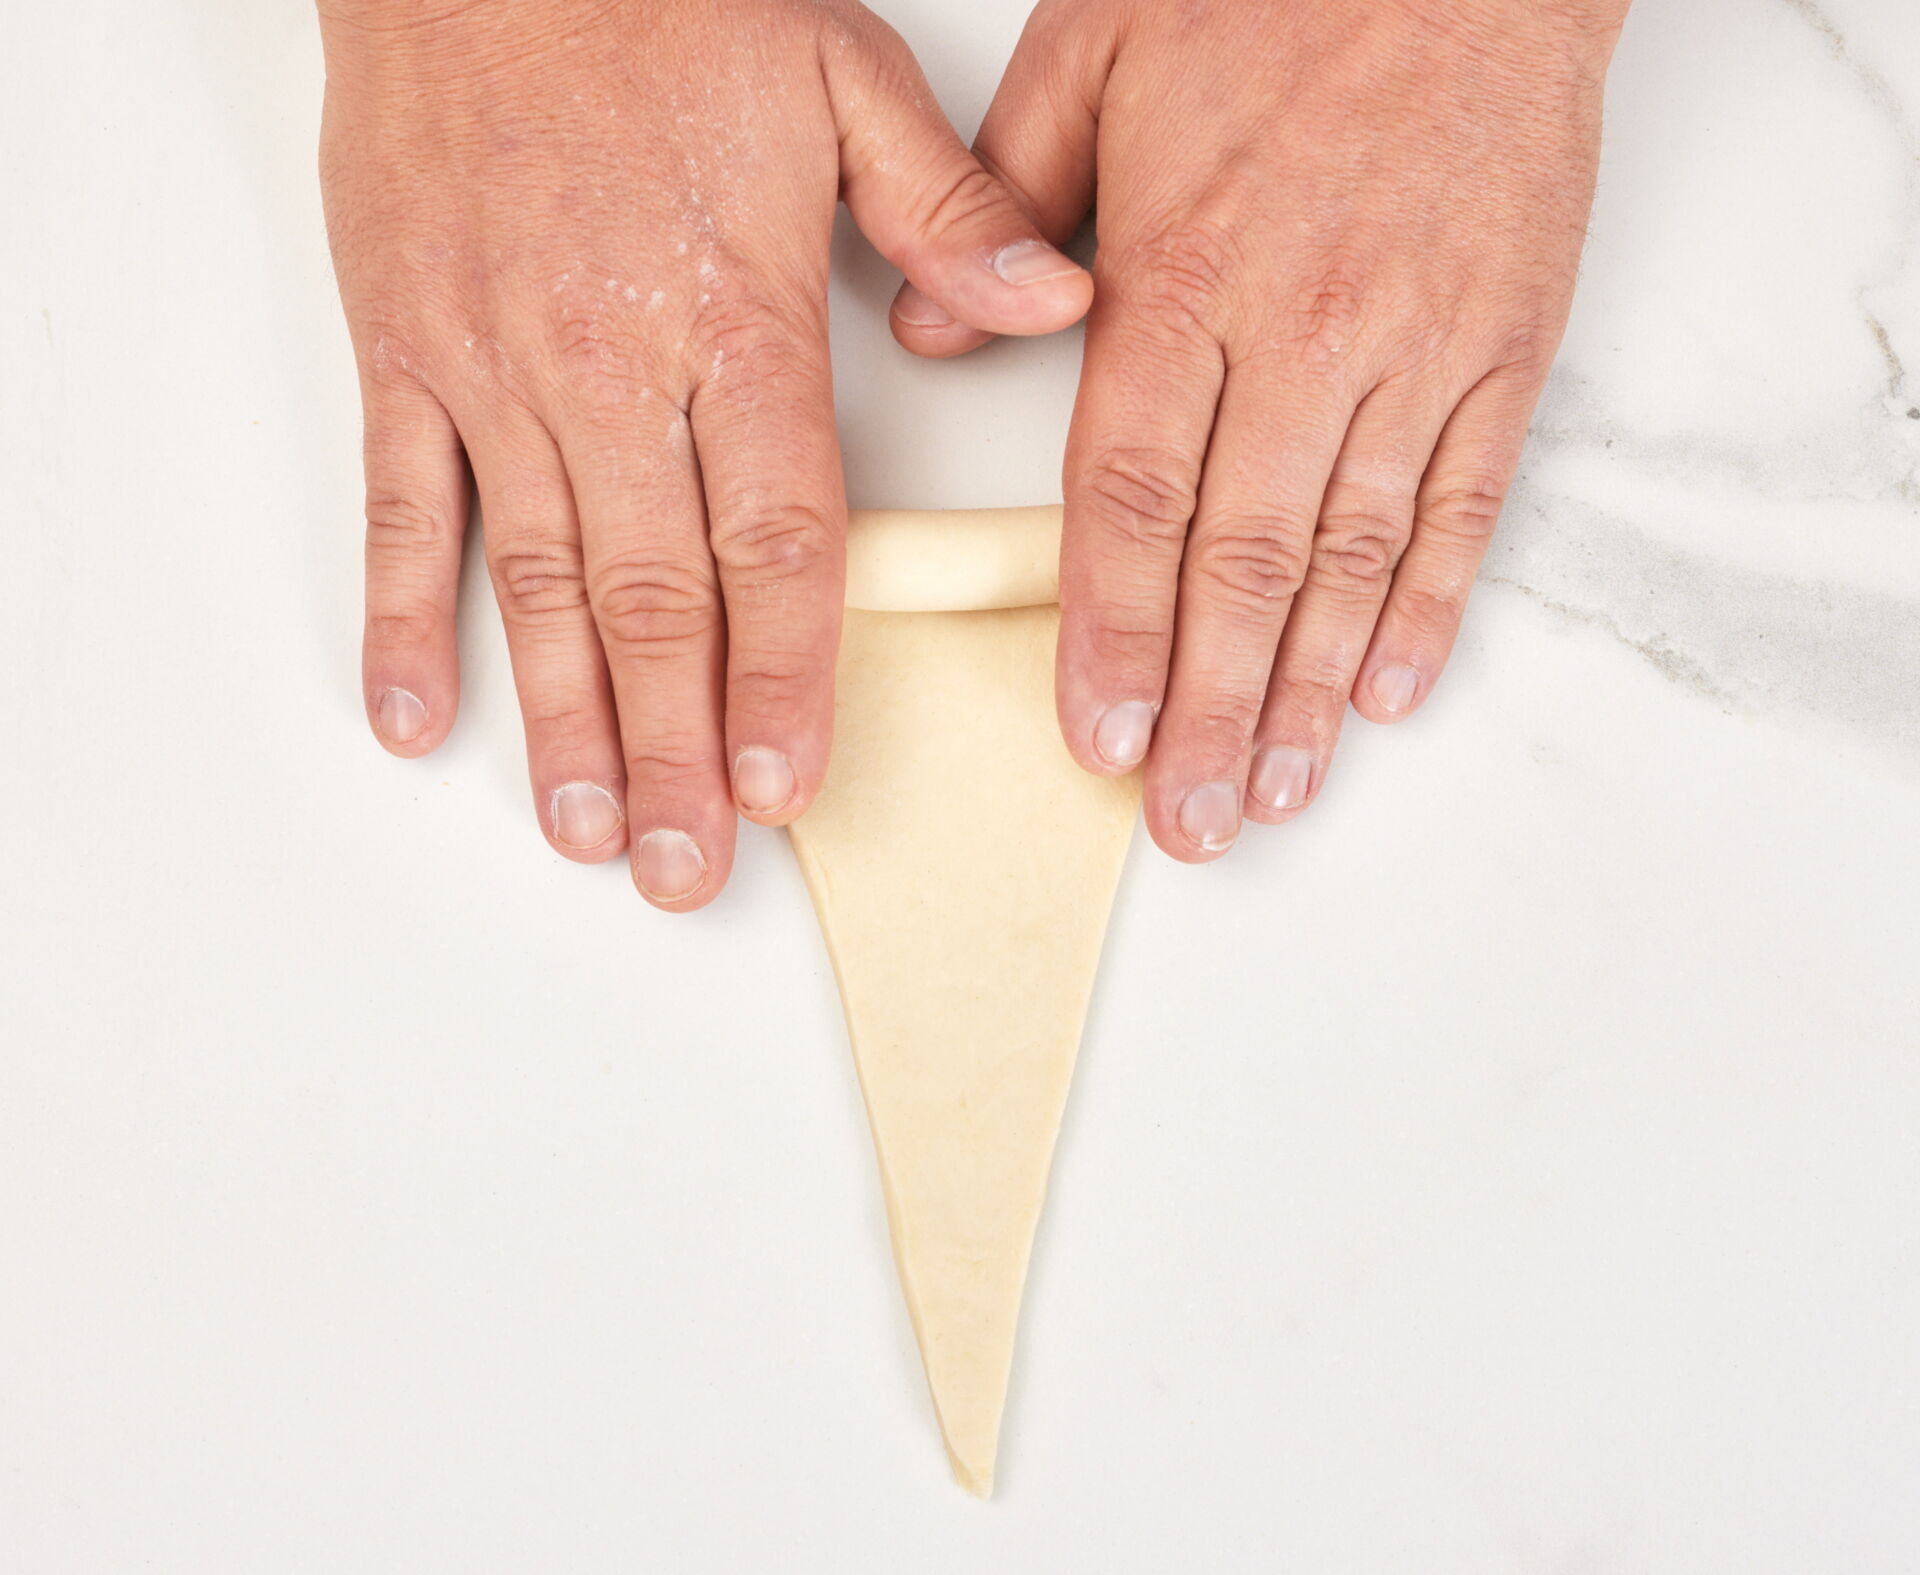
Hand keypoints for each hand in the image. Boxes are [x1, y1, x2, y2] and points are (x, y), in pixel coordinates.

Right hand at [321, 0, 1091, 907]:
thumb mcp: (838, 74)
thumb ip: (953, 210)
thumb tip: (1056, 306)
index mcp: (736, 320)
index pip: (773, 540)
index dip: (780, 675)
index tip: (782, 785)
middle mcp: (611, 368)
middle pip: (654, 598)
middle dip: (674, 747)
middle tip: (685, 868)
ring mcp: (494, 370)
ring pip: (532, 582)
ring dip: (561, 720)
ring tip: (585, 832)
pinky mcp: (403, 353)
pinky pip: (401, 509)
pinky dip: (404, 619)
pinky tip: (416, 716)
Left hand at [892, 0, 1626, 860]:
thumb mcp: (1094, 49)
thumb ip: (998, 199)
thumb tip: (932, 332)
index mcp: (1184, 275)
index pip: (1134, 496)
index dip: (1114, 632)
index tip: (1100, 738)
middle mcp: (1302, 332)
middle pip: (1244, 561)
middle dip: (1211, 707)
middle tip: (1188, 819)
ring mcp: (1416, 347)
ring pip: (1355, 553)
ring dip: (1314, 689)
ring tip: (1280, 789)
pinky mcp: (1506, 343)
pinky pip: (1468, 499)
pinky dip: (1432, 603)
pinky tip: (1394, 687)